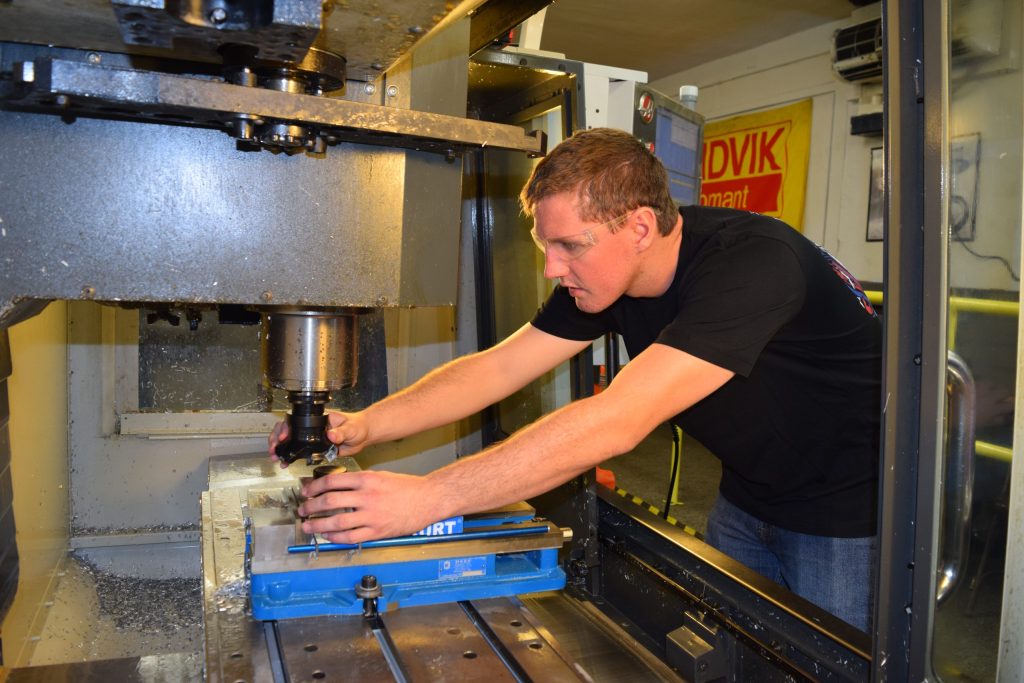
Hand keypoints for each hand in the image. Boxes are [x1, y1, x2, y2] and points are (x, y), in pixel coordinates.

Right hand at [267, 410, 371, 466]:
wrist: (364, 436)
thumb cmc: (358, 426)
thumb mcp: (351, 428)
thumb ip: (341, 432)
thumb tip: (331, 434)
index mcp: (318, 418)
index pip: (296, 419)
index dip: (286, 426)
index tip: (283, 435)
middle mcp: (312, 426)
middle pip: (288, 428)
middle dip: (277, 438)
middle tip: (274, 448)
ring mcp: (312, 437)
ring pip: (290, 440)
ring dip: (281, 448)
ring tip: (276, 457)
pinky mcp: (315, 448)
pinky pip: (299, 451)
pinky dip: (290, 456)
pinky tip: (285, 462)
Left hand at [297, 470, 439, 543]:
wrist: (429, 499)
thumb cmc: (407, 487)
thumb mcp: (380, 476)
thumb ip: (359, 482)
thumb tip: (335, 487)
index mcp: (366, 479)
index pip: (332, 482)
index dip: (314, 488)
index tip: (306, 492)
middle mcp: (367, 496)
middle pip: (329, 501)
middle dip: (311, 506)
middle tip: (303, 509)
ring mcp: (371, 515)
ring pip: (336, 522)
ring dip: (318, 525)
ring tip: (308, 526)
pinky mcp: (377, 531)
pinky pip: (350, 537)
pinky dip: (335, 537)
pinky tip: (328, 536)